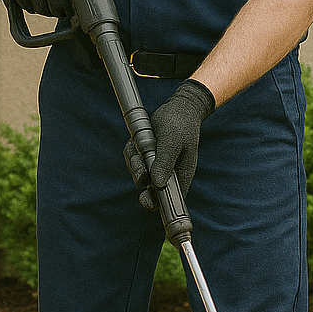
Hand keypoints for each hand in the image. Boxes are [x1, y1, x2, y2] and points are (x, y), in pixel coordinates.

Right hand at [0, 0, 74, 17]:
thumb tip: (82, 2)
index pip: (60, 6)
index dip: (65, 9)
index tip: (67, 6)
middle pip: (46, 10)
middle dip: (54, 9)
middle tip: (57, 1)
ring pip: (34, 9)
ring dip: (42, 6)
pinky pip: (24, 4)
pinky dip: (31, 2)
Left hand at [124, 81, 215, 208]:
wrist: (179, 108)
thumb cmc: (181, 125)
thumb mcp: (173, 142)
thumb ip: (165, 162)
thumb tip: (157, 184)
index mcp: (181, 175)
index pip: (170, 197)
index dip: (158, 204)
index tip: (149, 202)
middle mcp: (167, 174)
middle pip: (150, 189)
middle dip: (142, 180)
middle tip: (141, 176)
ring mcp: (155, 165)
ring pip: (138, 174)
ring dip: (135, 163)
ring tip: (142, 146)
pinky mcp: (145, 155)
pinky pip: (132, 159)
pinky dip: (132, 152)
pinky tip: (138, 141)